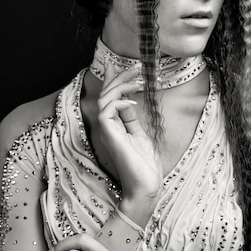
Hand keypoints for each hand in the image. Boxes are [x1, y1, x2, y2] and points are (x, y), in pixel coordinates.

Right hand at [97, 58, 162, 203]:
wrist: (146, 186)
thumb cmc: (145, 166)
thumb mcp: (140, 136)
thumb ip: (131, 119)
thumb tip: (128, 101)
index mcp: (114, 126)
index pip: (109, 97)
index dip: (111, 79)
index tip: (117, 64)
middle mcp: (108, 127)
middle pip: (106, 94)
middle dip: (119, 77)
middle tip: (137, 67)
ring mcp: (107, 131)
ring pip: (105, 99)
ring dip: (122, 85)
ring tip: (139, 80)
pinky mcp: (110, 136)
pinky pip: (106, 111)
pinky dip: (119, 102)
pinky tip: (134, 101)